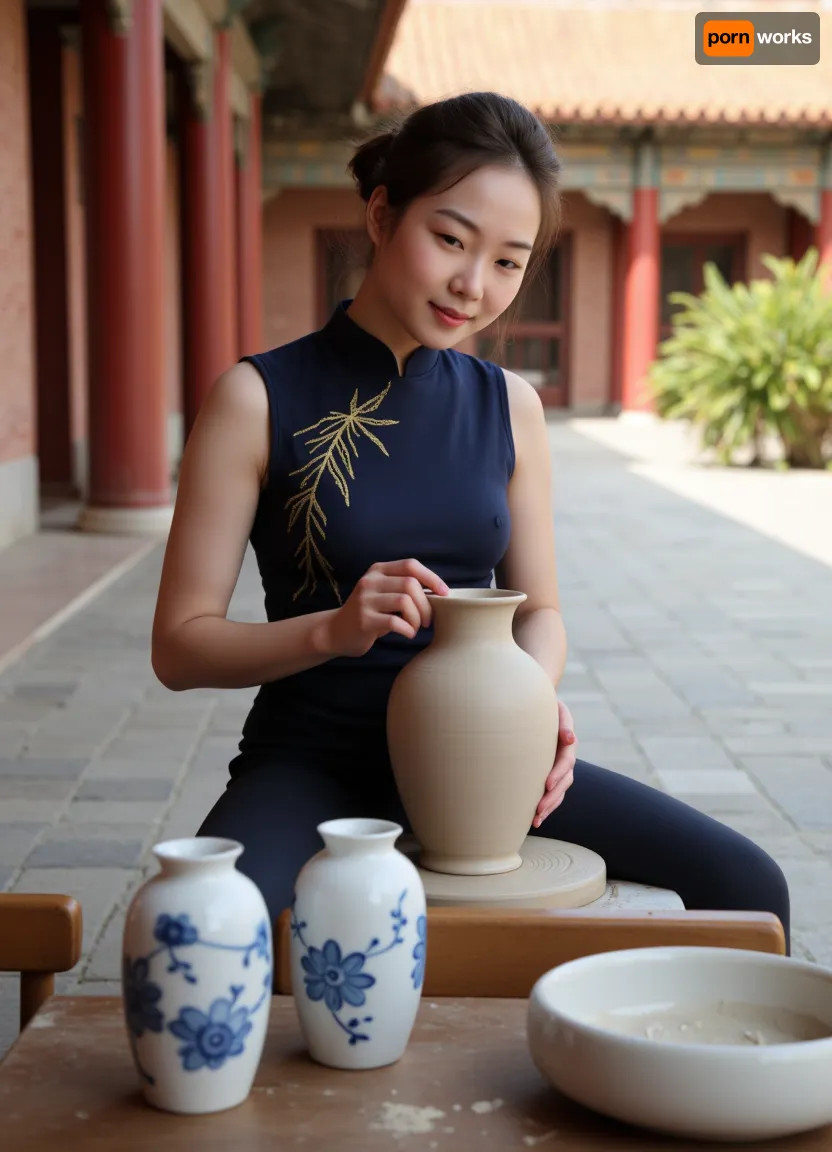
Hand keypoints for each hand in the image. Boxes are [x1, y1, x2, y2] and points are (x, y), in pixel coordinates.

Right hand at [324, 559, 449, 657]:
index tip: (445, 593)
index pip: (411, 565)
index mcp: (378, 570)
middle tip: (427, 620)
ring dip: (417, 618)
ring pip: (405, 601)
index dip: (431, 578)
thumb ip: (404, 589)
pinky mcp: (364, 619)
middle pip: (410, 584)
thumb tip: (439, 592)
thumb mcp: (384, 594)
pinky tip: (407, 633)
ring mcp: (365, 599)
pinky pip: (395, 622)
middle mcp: (370, 581)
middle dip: (426, 604)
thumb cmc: (370, 614)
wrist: (336, 631)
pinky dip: (408, 629)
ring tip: (415, 627)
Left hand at [533, 699, 576, 827]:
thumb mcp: (556, 709)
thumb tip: (570, 738)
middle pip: (564, 781)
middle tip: (538, 810)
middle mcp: (566, 756)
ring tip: (536, 819)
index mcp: (567, 742)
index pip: (566, 761)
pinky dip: (547, 805)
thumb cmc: (544, 706)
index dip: (558, 774)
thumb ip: (563, 723)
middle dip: (552, 797)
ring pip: (559, 790)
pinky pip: (553, 792)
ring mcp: (560, 766)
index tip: (547, 785)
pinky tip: (535, 818)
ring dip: (549, 806)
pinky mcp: (551, 773)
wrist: (537, 706)